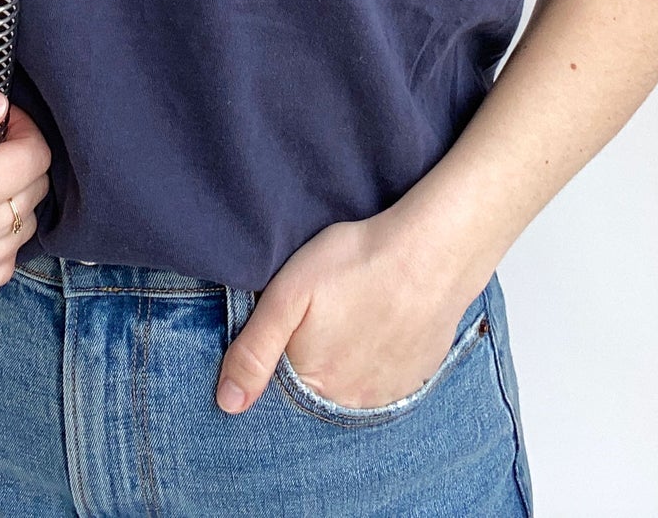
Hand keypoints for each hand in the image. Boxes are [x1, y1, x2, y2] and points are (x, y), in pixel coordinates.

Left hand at [214, 207, 485, 414]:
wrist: (431, 254)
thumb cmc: (356, 263)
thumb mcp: (288, 295)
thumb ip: (254, 350)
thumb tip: (226, 404)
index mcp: (313, 385)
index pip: (278, 392)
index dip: (275, 360)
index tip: (287, 329)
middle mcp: (350, 404)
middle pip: (314, 393)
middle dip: (309, 363)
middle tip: (322, 318)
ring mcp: (386, 396)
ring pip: (348, 389)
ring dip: (342, 365)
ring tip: (349, 320)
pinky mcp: (414, 381)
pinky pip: (381, 383)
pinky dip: (373, 362)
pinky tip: (375, 328)